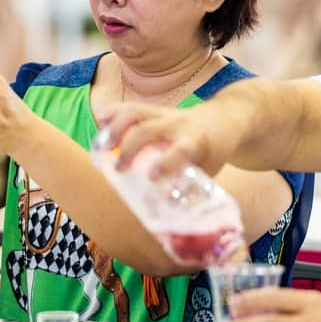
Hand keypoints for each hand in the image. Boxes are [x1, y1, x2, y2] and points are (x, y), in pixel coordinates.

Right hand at [98, 101, 239, 177]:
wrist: (221, 121)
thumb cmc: (212, 152)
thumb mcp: (208, 169)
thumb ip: (188, 188)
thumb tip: (168, 214)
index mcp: (196, 141)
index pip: (181, 150)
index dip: (166, 163)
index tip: (152, 178)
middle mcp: (178, 124)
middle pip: (147, 130)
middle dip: (129, 148)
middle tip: (119, 168)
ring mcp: (164, 113)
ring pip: (134, 112)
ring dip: (114, 128)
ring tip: (102, 146)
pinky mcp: (153, 109)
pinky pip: (129, 107)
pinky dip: (112, 113)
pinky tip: (100, 122)